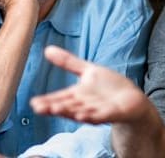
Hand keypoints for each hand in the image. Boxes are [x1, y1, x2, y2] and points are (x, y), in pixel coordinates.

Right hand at [30, 46, 148, 123]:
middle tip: (39, 108)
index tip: (33, 102)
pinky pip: (100, 116)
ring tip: (56, 110)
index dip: (47, 101)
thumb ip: (68, 62)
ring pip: (80, 112)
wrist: (132, 98)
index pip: (59, 98)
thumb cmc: (108, 87)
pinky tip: (82, 115)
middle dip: (53, 107)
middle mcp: (84, 105)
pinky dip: (91, 116)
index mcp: (77, 95)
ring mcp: (97, 110)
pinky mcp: (112, 113)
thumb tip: (47, 49)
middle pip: (66, 106)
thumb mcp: (87, 70)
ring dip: (68, 112)